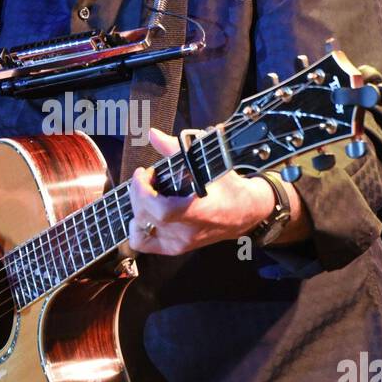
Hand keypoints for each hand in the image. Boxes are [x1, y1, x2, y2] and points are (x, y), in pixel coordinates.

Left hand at [127, 128, 275, 255]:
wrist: (245, 212)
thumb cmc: (228, 186)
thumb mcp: (206, 164)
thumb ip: (175, 149)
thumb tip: (152, 134)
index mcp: (197, 212)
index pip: (161, 210)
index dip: (143, 192)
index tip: (144, 173)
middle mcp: (186, 232)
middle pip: (145, 218)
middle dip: (138, 194)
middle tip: (146, 179)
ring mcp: (180, 243)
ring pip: (139, 233)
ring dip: (136, 211)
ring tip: (146, 196)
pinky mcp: (176, 248)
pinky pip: (145, 244)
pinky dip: (139, 227)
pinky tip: (146, 212)